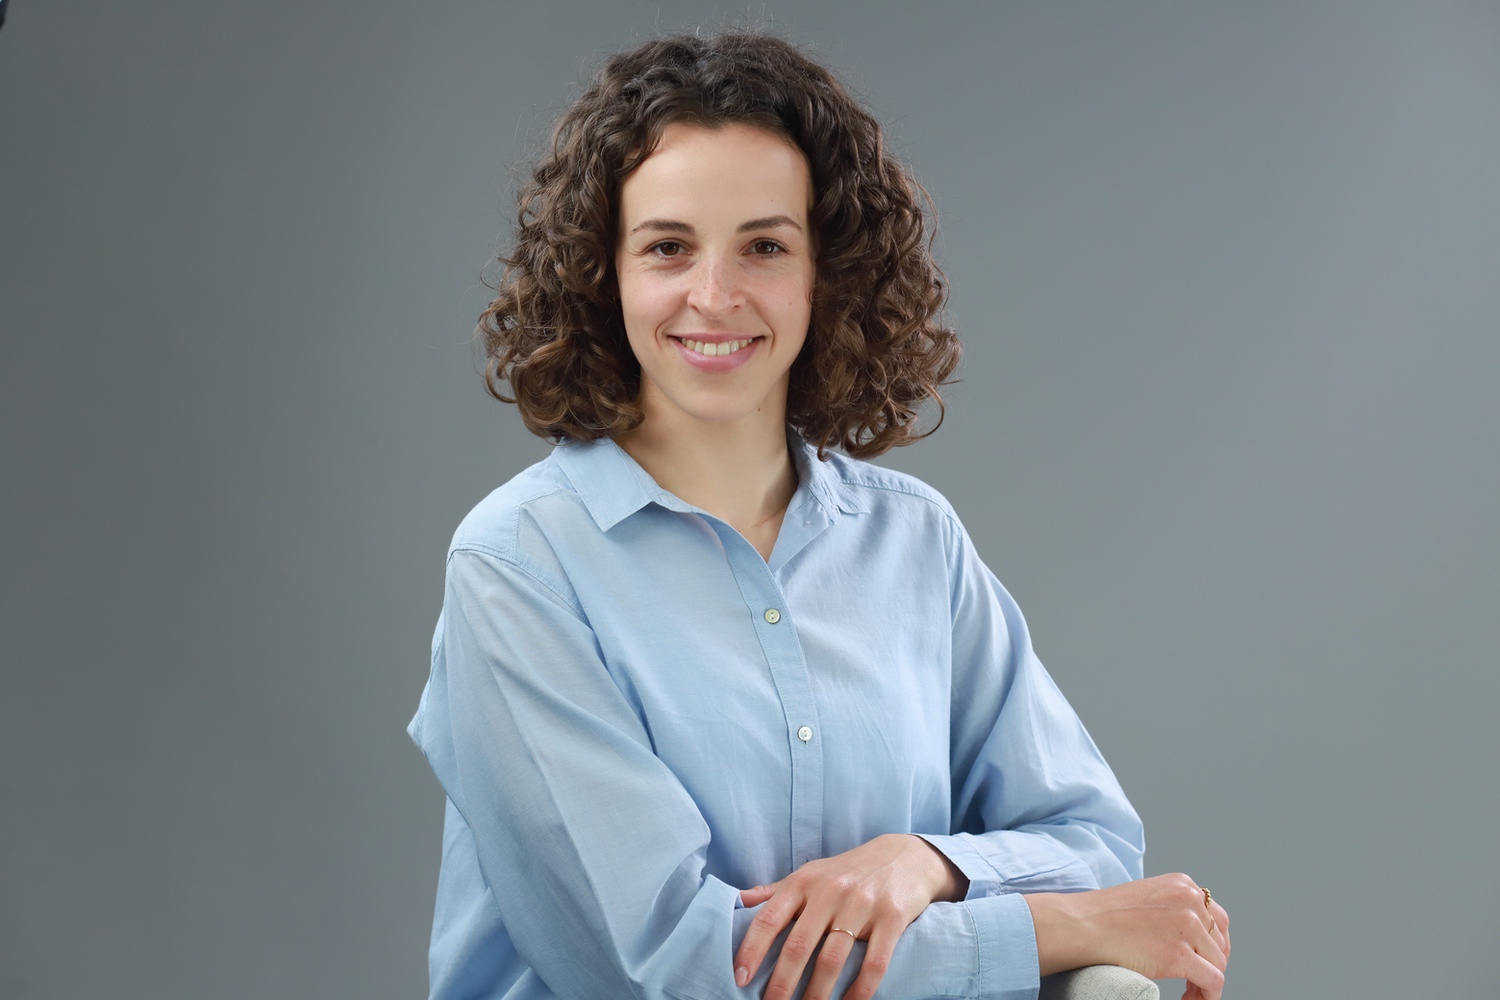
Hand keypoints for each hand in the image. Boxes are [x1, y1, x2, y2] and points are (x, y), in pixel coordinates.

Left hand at [734, 834, 966, 999]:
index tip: (739, 977)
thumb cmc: (848, 871)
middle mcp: (830, 891)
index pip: (770, 919)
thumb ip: (776, 891)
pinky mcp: (892, 916)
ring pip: (833, 959)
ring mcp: (862, 904)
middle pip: (799, 945)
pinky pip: (874, 962)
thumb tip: (738, 901)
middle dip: (781, 983)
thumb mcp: (811, 873)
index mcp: (804, 882)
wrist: (905, 856)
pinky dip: (860, 990)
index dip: (752, 950)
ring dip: (817, 994)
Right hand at [1026, 873, 1230, 999]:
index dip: (1213, 945)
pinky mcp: (1180, 954)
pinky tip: (1187, 998)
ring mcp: (1188, 927)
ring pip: (1218, 965)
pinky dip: (1206, 996)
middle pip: (1220, 943)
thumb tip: (1191, 937)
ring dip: (1205, 983)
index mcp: (1183, 885)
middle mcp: (1191, 900)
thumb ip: (1173, 908)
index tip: (1202, 960)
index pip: (1216, 919)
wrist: (1081, 925)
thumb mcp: (1147, 898)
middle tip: (1195, 980)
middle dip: (1211, 964)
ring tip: (1188, 992)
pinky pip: (1212, 982)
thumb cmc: (1103, 916)